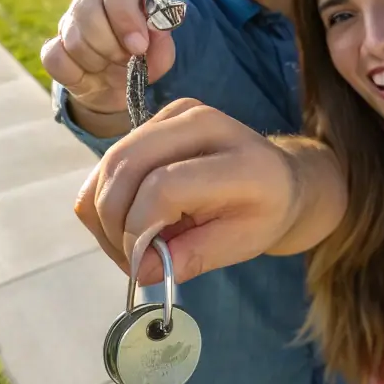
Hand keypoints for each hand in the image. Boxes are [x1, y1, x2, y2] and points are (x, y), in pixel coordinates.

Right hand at [41, 0, 177, 120]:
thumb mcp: (161, 51)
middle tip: (127, 59)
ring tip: (112, 65)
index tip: (139, 45)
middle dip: (111, 44)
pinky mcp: (52, 45)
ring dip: (98, 61)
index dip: (125, 13)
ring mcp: (68, 18)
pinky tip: (91, 73)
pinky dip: (76, 73)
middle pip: (87, 7)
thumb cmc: (143, 58)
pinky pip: (55, 57)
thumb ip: (161, 38)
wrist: (121, 87)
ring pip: (72, 37)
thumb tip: (153, 28)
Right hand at [72, 99, 347, 282]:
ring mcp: (175, 114)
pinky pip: (108, 161)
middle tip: (128, 261)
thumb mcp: (242, 245)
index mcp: (239, 158)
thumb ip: (193, 257)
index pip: (164, 187)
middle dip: (113, 222)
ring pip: (110, 163)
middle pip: (126, 166)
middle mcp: (203, 122)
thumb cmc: (264, 214)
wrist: (279, 177)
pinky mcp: (155, 119)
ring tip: (128, 246)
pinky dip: (103, 198)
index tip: (141, 266)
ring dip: (103, 213)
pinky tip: (126, 223)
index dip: (139, 230)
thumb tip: (140, 268)